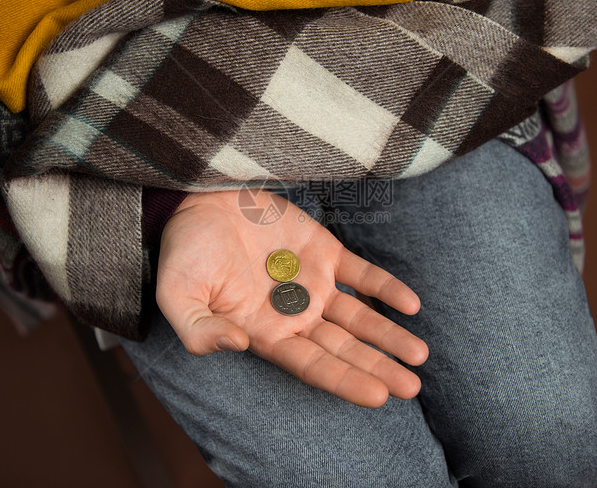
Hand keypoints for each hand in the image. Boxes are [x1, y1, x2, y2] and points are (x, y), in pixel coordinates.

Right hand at [155, 189, 427, 407]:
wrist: (200, 199)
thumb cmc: (184, 251)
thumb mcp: (177, 293)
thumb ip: (199, 329)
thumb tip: (238, 345)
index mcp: (264, 331)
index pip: (312, 365)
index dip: (345, 381)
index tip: (379, 397)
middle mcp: (294, 314)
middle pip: (344, 349)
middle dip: (378, 368)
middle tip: (413, 389)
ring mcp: (312, 283)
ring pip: (359, 317)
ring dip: (389, 335)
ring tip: (419, 356)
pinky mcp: (324, 251)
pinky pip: (362, 274)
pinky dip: (386, 288)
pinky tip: (411, 305)